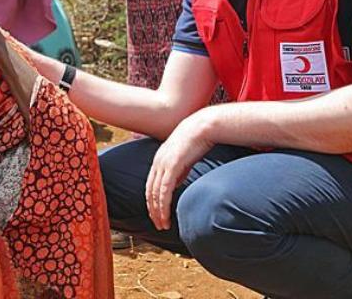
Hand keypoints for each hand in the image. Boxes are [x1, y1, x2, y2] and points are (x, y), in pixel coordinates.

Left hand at [145, 113, 213, 230]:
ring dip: (158, 212)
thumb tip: (174, 184)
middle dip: (153, 211)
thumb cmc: (196, 141)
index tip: (157, 215)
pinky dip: (163, 205)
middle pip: (149, 192)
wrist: (202, 126)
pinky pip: (164, 191)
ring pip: (155, 194)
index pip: (150, 186)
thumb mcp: (183, 159)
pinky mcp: (171, 166)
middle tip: (158, 224)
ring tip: (162, 224)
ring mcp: (163, 164)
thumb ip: (177, 172)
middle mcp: (157, 162)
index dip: (152, 202)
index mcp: (159, 160)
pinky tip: (165, 215)